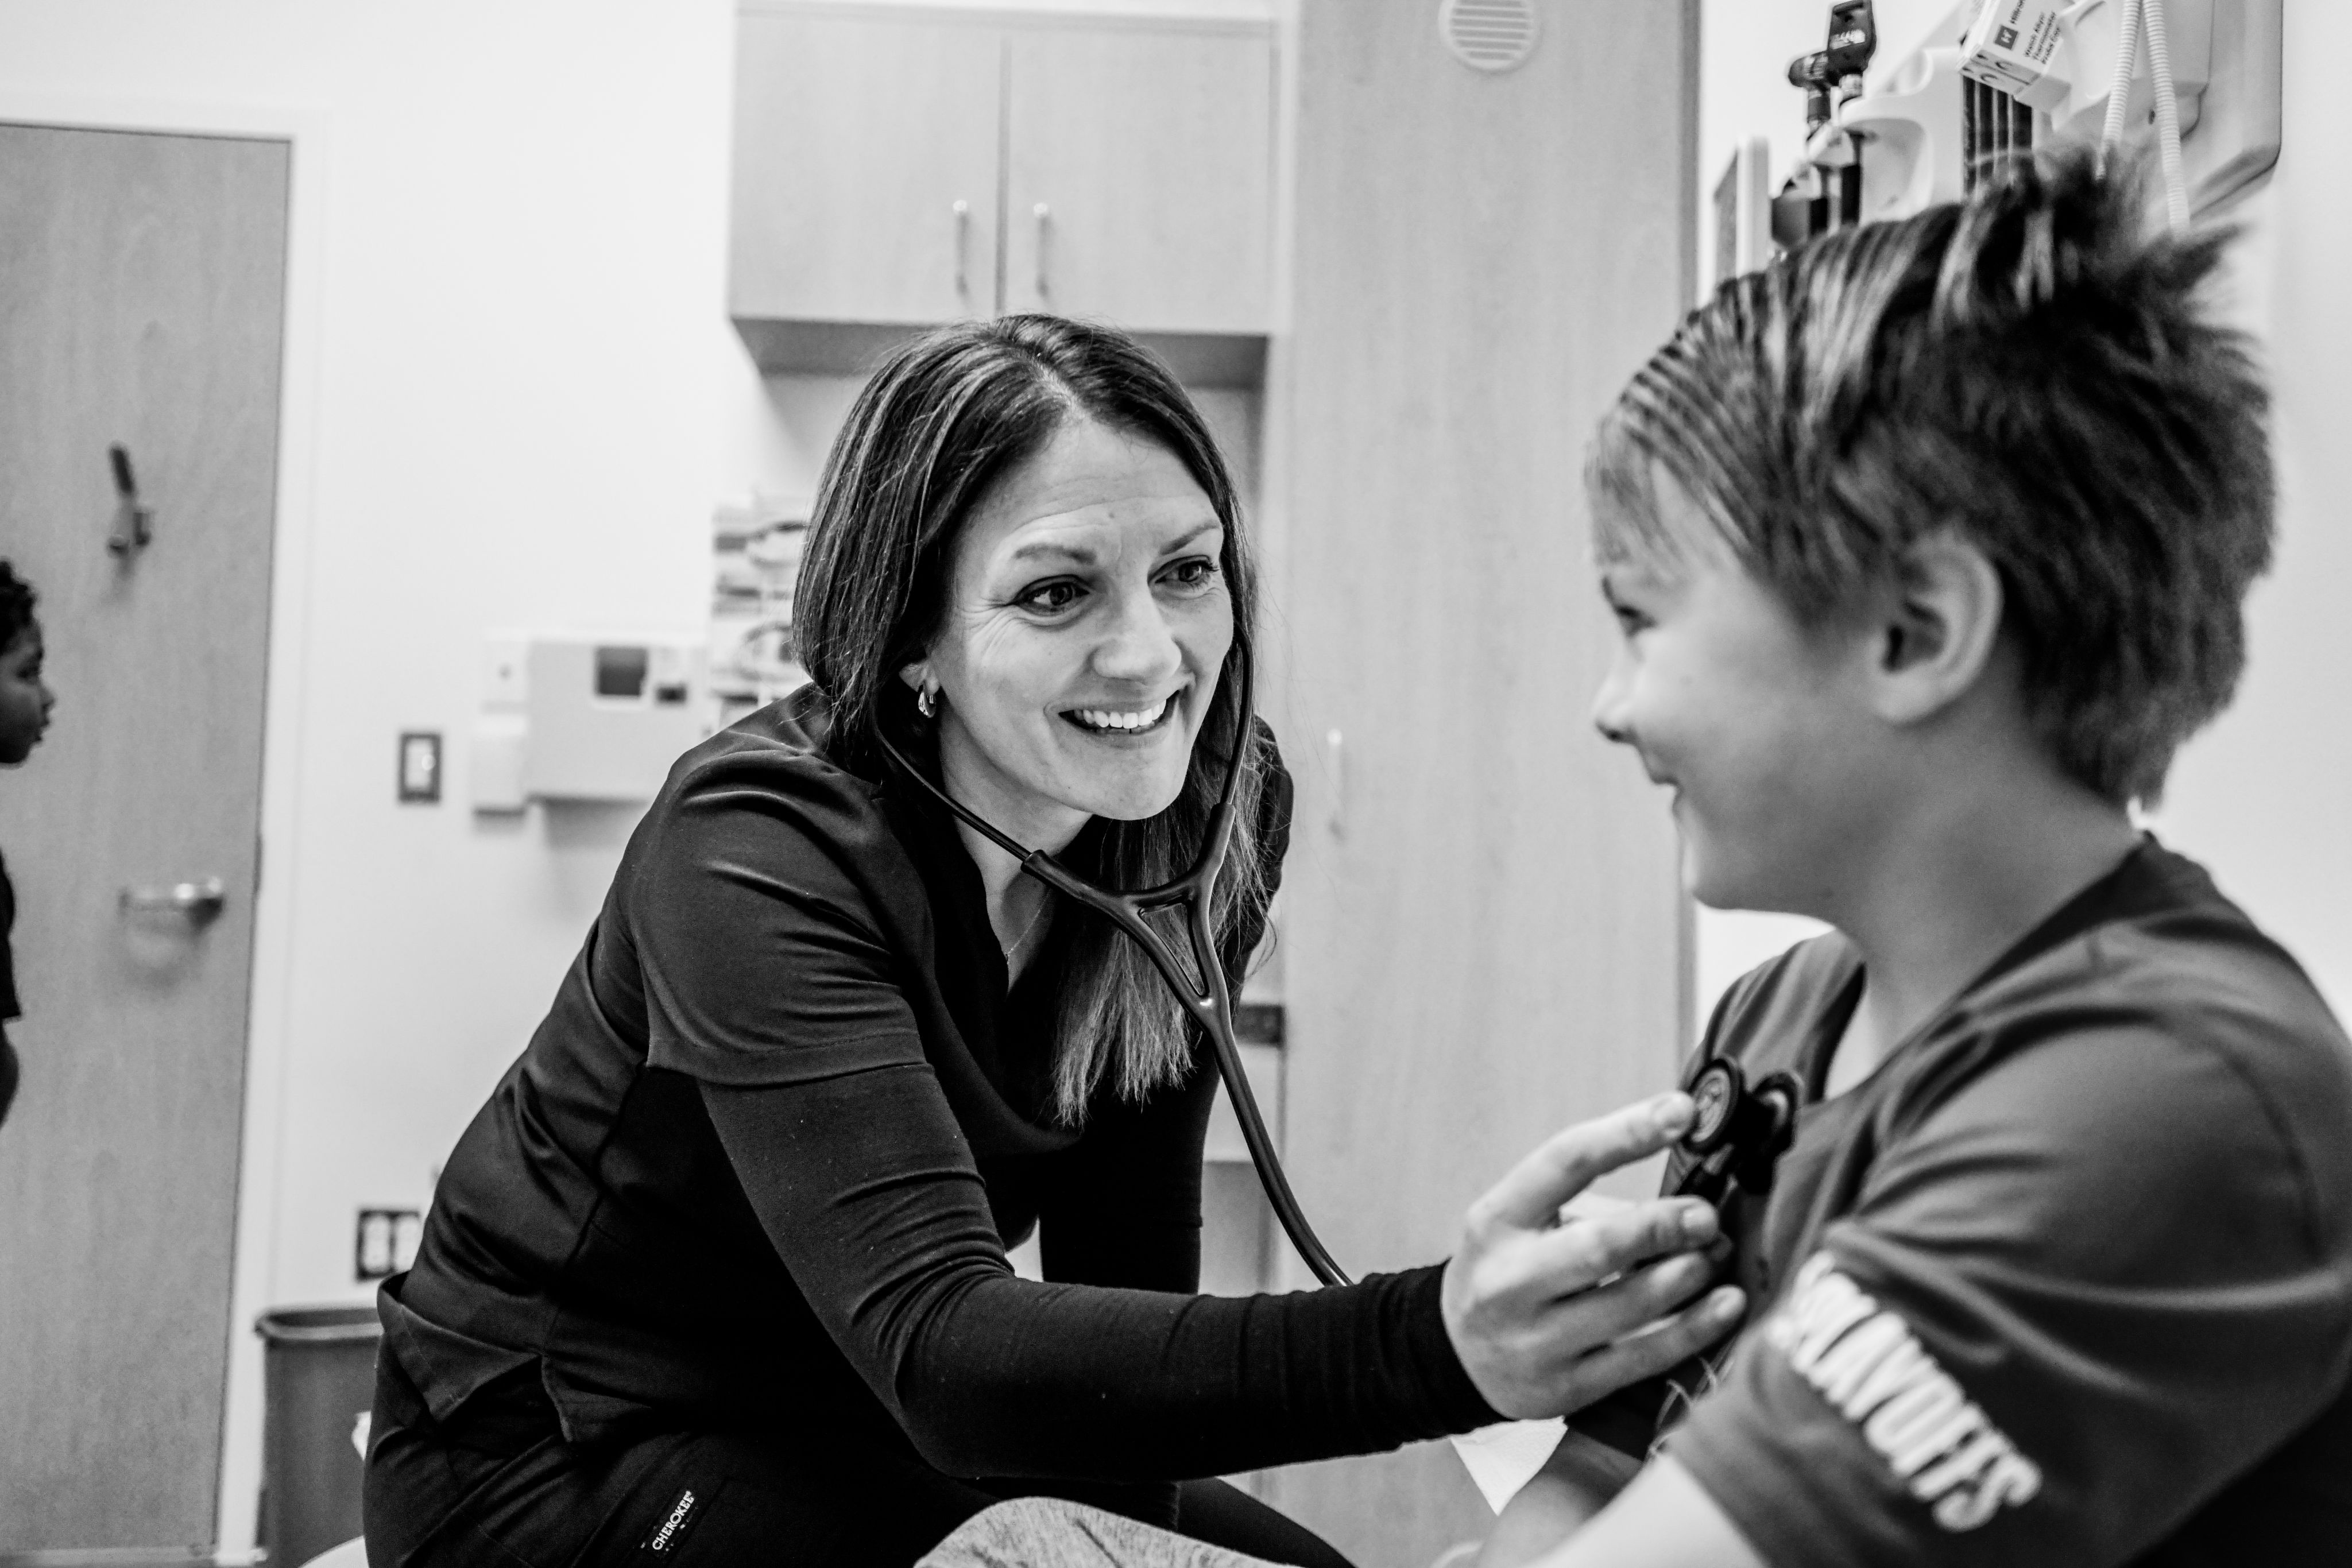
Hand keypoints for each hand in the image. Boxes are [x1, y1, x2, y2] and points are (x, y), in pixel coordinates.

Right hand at [1441, 1092, 1745, 1419]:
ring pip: (1629, 1305)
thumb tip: (1690, 1203)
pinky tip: (1728, 1304)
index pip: (1566, 1161)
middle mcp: (1509, 1279)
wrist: (1457, 1357)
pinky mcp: (1566, 1387)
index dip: (1628, 1132)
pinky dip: (1695, 1328)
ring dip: (1689, 1274)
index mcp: (1497, 1219)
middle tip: (1706, 1215)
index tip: (1682, 1110)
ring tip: (1717, 1253)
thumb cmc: (1511, 1270)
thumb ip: (1596, 1207)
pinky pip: (1643, 1357)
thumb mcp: (1526, 1223)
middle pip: (1600, 1244)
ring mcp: (1534, 1339)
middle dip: (1665, 1224)